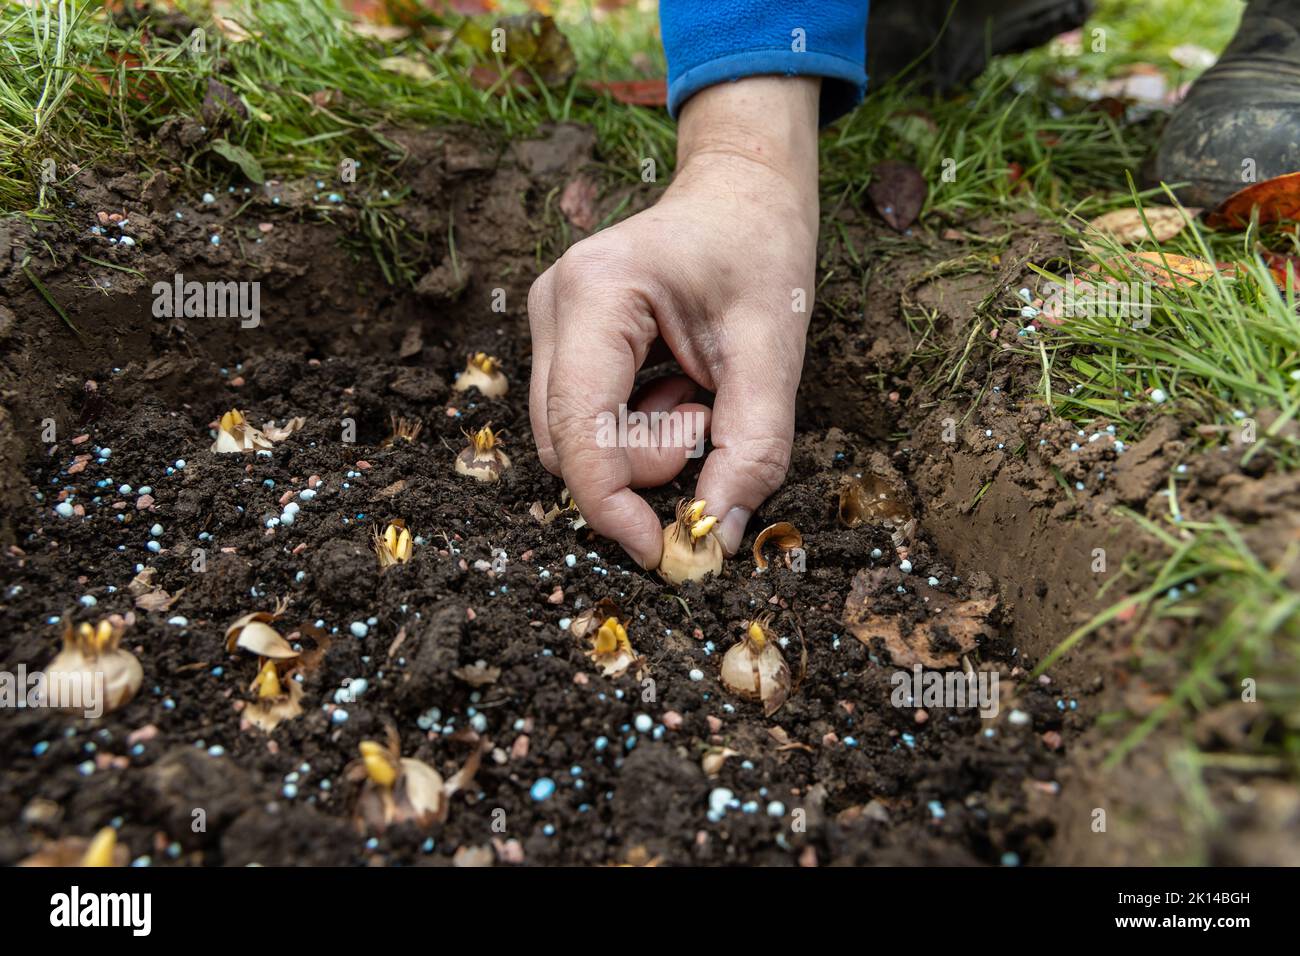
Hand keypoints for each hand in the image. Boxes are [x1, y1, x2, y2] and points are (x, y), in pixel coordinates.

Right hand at [527, 76, 820, 568]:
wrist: (741, 195)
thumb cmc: (760, 253)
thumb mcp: (775, 352)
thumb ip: (752, 448)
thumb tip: (718, 537)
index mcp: (599, 291)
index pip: (580, 428)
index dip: (612, 505)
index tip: (661, 549)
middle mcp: (554, 305)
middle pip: (570, 444)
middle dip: (644, 463)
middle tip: (710, 421)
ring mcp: (548, 321)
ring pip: (573, 440)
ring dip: (642, 445)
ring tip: (698, 395)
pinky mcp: (561, 339)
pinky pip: (583, 420)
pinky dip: (635, 427)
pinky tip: (676, 387)